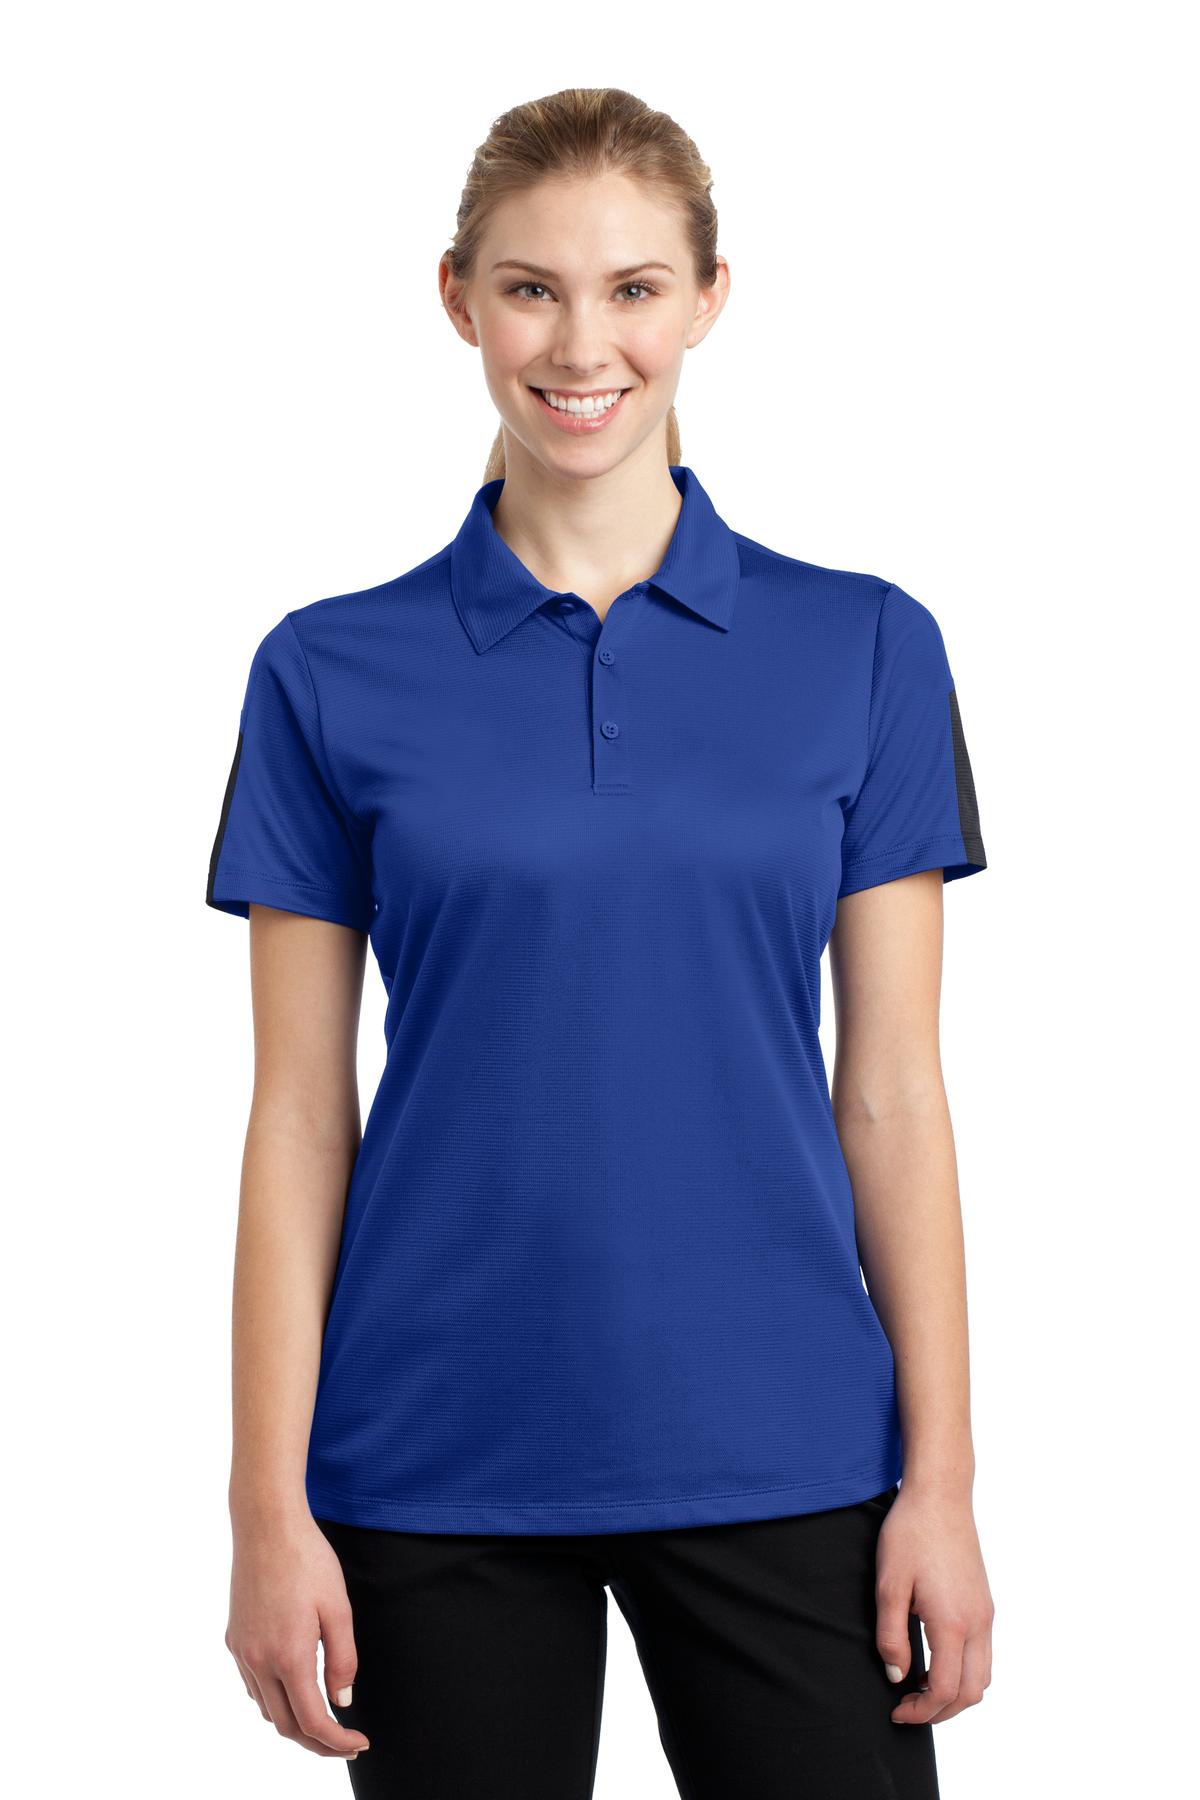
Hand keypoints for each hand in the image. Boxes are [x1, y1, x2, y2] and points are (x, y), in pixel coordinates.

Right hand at [226, 1509, 370, 1760]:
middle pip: (285, 1725)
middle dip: (316, 1742)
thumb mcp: (339, 1608)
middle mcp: (258, 1661)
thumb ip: (343, 1659)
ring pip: (265, 1708)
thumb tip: (343, 1701)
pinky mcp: (233, 1638)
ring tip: (323, 1717)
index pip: (312, 1721)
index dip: (337, 1741)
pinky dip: (273, 1699)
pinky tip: (292, 1687)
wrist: (266, 1525)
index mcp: (288, 1656)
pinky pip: (252, 1685)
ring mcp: (241, 1651)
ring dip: (293, 1722)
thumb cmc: (308, 1560)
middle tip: (344, 1742)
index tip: (359, 1743)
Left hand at [874, 1481, 993, 1724]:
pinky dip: (963, 1671)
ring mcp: (986, 1613)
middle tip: (908, 1707)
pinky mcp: (985, 1603)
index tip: (896, 1710)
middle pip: (972, 1692)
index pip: (945, 1689)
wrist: (940, 1496)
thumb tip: (897, 1676)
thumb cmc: (910, 1535)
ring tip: (919, 1687)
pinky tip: (935, 1660)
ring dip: (955, 1693)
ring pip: (982, 1676)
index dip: (921, 1710)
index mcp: (953, 1622)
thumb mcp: (888, 1585)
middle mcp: (978, 1623)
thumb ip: (891, 1636)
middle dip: (941, 1711)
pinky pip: (983, 1654)